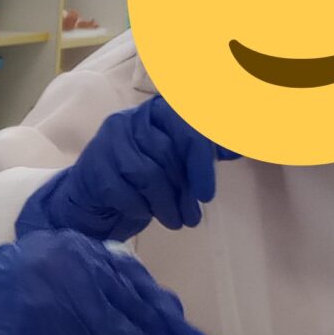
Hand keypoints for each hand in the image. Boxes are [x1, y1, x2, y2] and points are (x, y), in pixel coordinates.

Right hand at [18, 98, 235, 241]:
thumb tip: (240, 146)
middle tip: (194, 217)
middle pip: (168, 151)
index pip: (185, 123)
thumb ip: (206, 150)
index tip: (208, 194)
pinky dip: (141, 209)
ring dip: (167, 205)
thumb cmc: (142, 177)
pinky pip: (126, 192)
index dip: (201, 158)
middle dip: (185, 190)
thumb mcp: (178, 162)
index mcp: (156, 111)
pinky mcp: (94, 168)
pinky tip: (145, 214)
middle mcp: (130, 120)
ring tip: (177, 222)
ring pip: (149, 173)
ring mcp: (108, 143)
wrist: (93, 197)